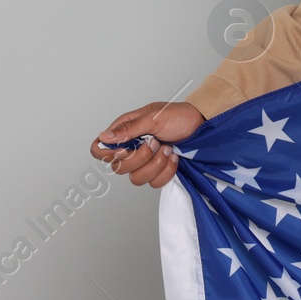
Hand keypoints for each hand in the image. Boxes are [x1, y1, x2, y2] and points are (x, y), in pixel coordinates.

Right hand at [89, 100, 205, 187]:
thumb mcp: (153, 117)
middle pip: (118, 168)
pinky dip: (166, 172)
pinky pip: (154, 183)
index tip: (126, 150)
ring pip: (136, 179)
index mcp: (125, 132)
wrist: (201, 125)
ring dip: (155, 165)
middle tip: (155, 143)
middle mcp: (131, 148)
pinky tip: (174, 158)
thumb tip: (104, 137)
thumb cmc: (178, 116)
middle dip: (140, 158)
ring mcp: (144, 162)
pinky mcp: (157, 172)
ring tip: (167, 149)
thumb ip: (128, 129)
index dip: (108, 155)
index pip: (100, 150)